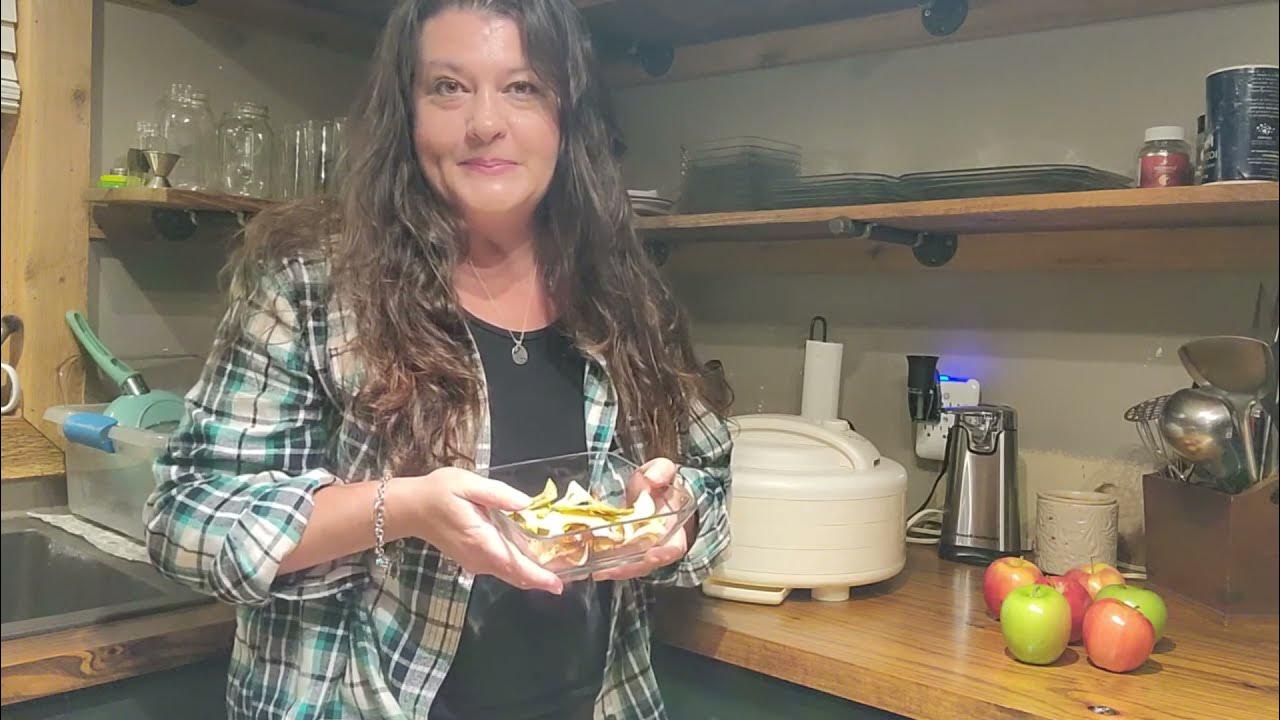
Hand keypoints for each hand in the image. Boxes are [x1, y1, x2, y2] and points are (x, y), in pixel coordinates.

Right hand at [407, 467, 563, 593]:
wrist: (411, 508)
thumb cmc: (438, 492)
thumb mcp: (468, 484)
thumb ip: (498, 494)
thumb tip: (526, 503)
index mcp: (481, 541)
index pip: (514, 565)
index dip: (537, 576)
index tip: (558, 585)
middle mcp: (479, 558)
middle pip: (515, 575)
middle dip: (540, 579)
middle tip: (566, 578)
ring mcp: (474, 561)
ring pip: (508, 575)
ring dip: (530, 575)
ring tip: (556, 570)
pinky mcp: (471, 559)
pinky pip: (500, 569)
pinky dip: (518, 569)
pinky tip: (532, 561)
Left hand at [592, 458, 693, 581]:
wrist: (649, 488)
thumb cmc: (659, 482)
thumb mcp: (664, 471)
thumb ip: (662, 472)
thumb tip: (652, 479)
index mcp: (672, 526)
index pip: (674, 547)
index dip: (665, 554)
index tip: (652, 556)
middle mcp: (656, 542)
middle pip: (645, 564)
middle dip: (628, 568)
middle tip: (610, 569)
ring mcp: (637, 547)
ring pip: (627, 565)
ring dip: (612, 569)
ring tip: (596, 569)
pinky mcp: (620, 546)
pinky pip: (612, 558)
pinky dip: (601, 561)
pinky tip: (588, 562)